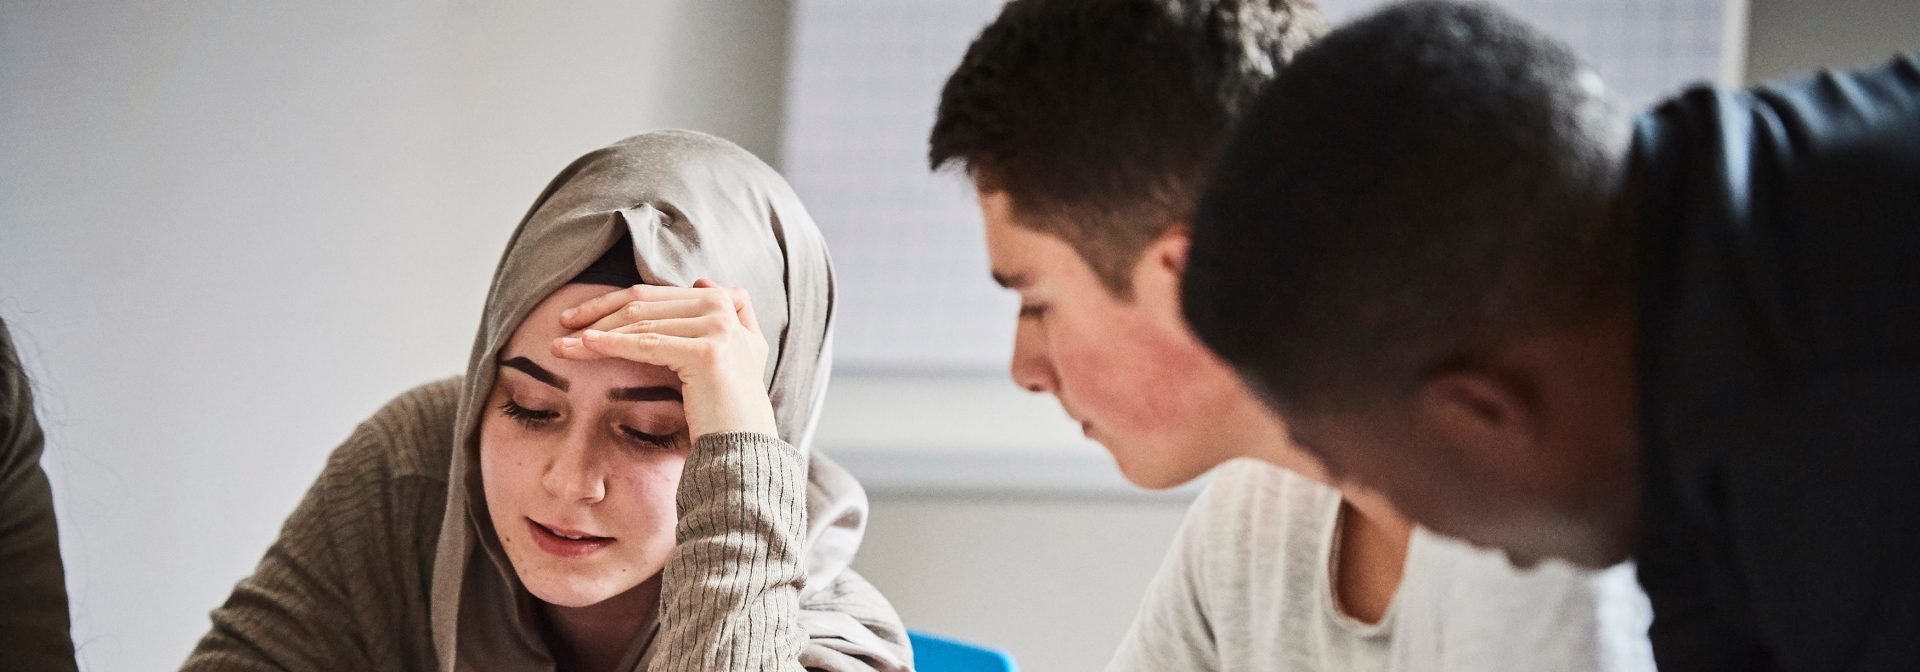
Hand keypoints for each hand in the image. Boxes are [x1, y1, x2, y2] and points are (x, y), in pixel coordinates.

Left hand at [550, 279, 777, 440]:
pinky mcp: (706, 352)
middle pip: (644, 304)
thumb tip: (701, 280)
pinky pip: (648, 344)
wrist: (742, 441)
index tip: (579, 316)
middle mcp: (722, 307)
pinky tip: (584, 345)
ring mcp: (718, 328)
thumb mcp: (737, 350)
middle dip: (597, 314)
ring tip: (561, 345)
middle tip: (561, 325)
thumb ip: (730, 313)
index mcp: (724, 301)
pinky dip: (612, 344)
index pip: (655, 294)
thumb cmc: (729, 402)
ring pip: (641, 324)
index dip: (613, 302)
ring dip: (595, 333)